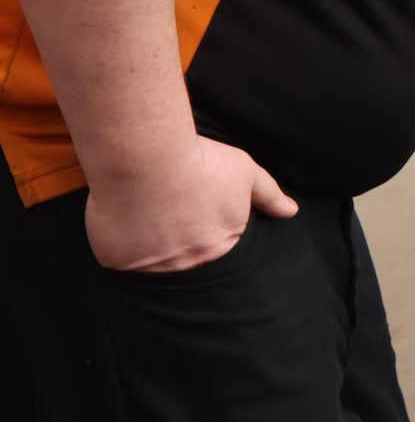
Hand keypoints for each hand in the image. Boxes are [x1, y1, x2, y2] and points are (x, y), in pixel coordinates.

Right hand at [85, 135, 298, 272]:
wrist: (148, 156)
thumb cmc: (199, 160)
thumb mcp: (244, 171)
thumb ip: (269, 195)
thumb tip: (291, 212)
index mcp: (222, 244)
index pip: (215, 242)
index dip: (201, 219)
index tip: (190, 200)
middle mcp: (190, 261)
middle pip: (183, 254)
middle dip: (176, 233)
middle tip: (167, 202)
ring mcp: (152, 265)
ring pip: (150, 258)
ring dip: (148, 239)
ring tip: (146, 205)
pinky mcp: (117, 262)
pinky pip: (118, 258)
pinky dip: (119, 241)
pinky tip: (124, 215)